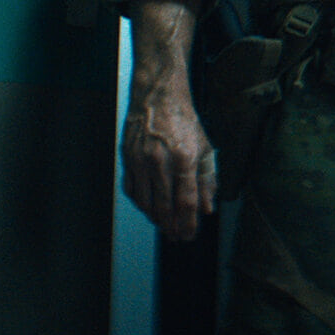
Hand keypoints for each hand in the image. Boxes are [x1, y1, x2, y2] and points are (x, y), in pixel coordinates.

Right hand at [121, 0, 214, 240]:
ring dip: (156, 218)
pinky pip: (132, 190)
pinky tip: (150, 209)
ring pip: (145, 202)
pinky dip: (141, 204)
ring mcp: (140, 161)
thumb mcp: (206, 147)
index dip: (188, 222)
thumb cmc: (185, 121)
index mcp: (184, 156)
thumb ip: (208, 179)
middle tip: (178, 237)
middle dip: (172, 226)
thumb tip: (208, 208)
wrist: (157, 97)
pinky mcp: (126, 159)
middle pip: (164, 205)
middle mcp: (160, 160)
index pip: (186, 200)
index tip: (190, 235)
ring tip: (167, 226)